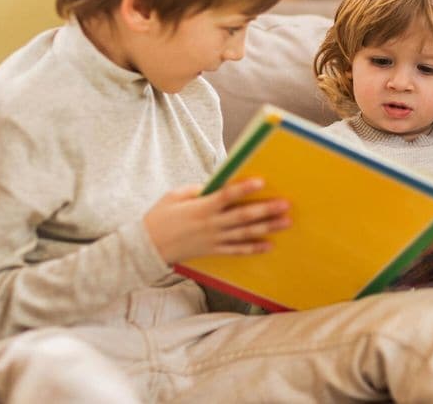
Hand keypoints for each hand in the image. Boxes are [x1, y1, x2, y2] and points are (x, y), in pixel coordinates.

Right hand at [143, 178, 291, 264]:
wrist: (146, 247)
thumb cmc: (160, 217)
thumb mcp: (175, 196)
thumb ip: (198, 190)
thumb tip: (218, 185)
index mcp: (201, 207)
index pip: (227, 196)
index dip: (244, 189)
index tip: (261, 182)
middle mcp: (211, 224)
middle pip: (243, 216)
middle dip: (266, 210)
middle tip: (286, 205)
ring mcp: (213, 239)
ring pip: (245, 234)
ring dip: (267, 228)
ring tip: (286, 222)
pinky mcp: (213, 251)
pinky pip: (237, 251)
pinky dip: (253, 249)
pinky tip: (269, 245)